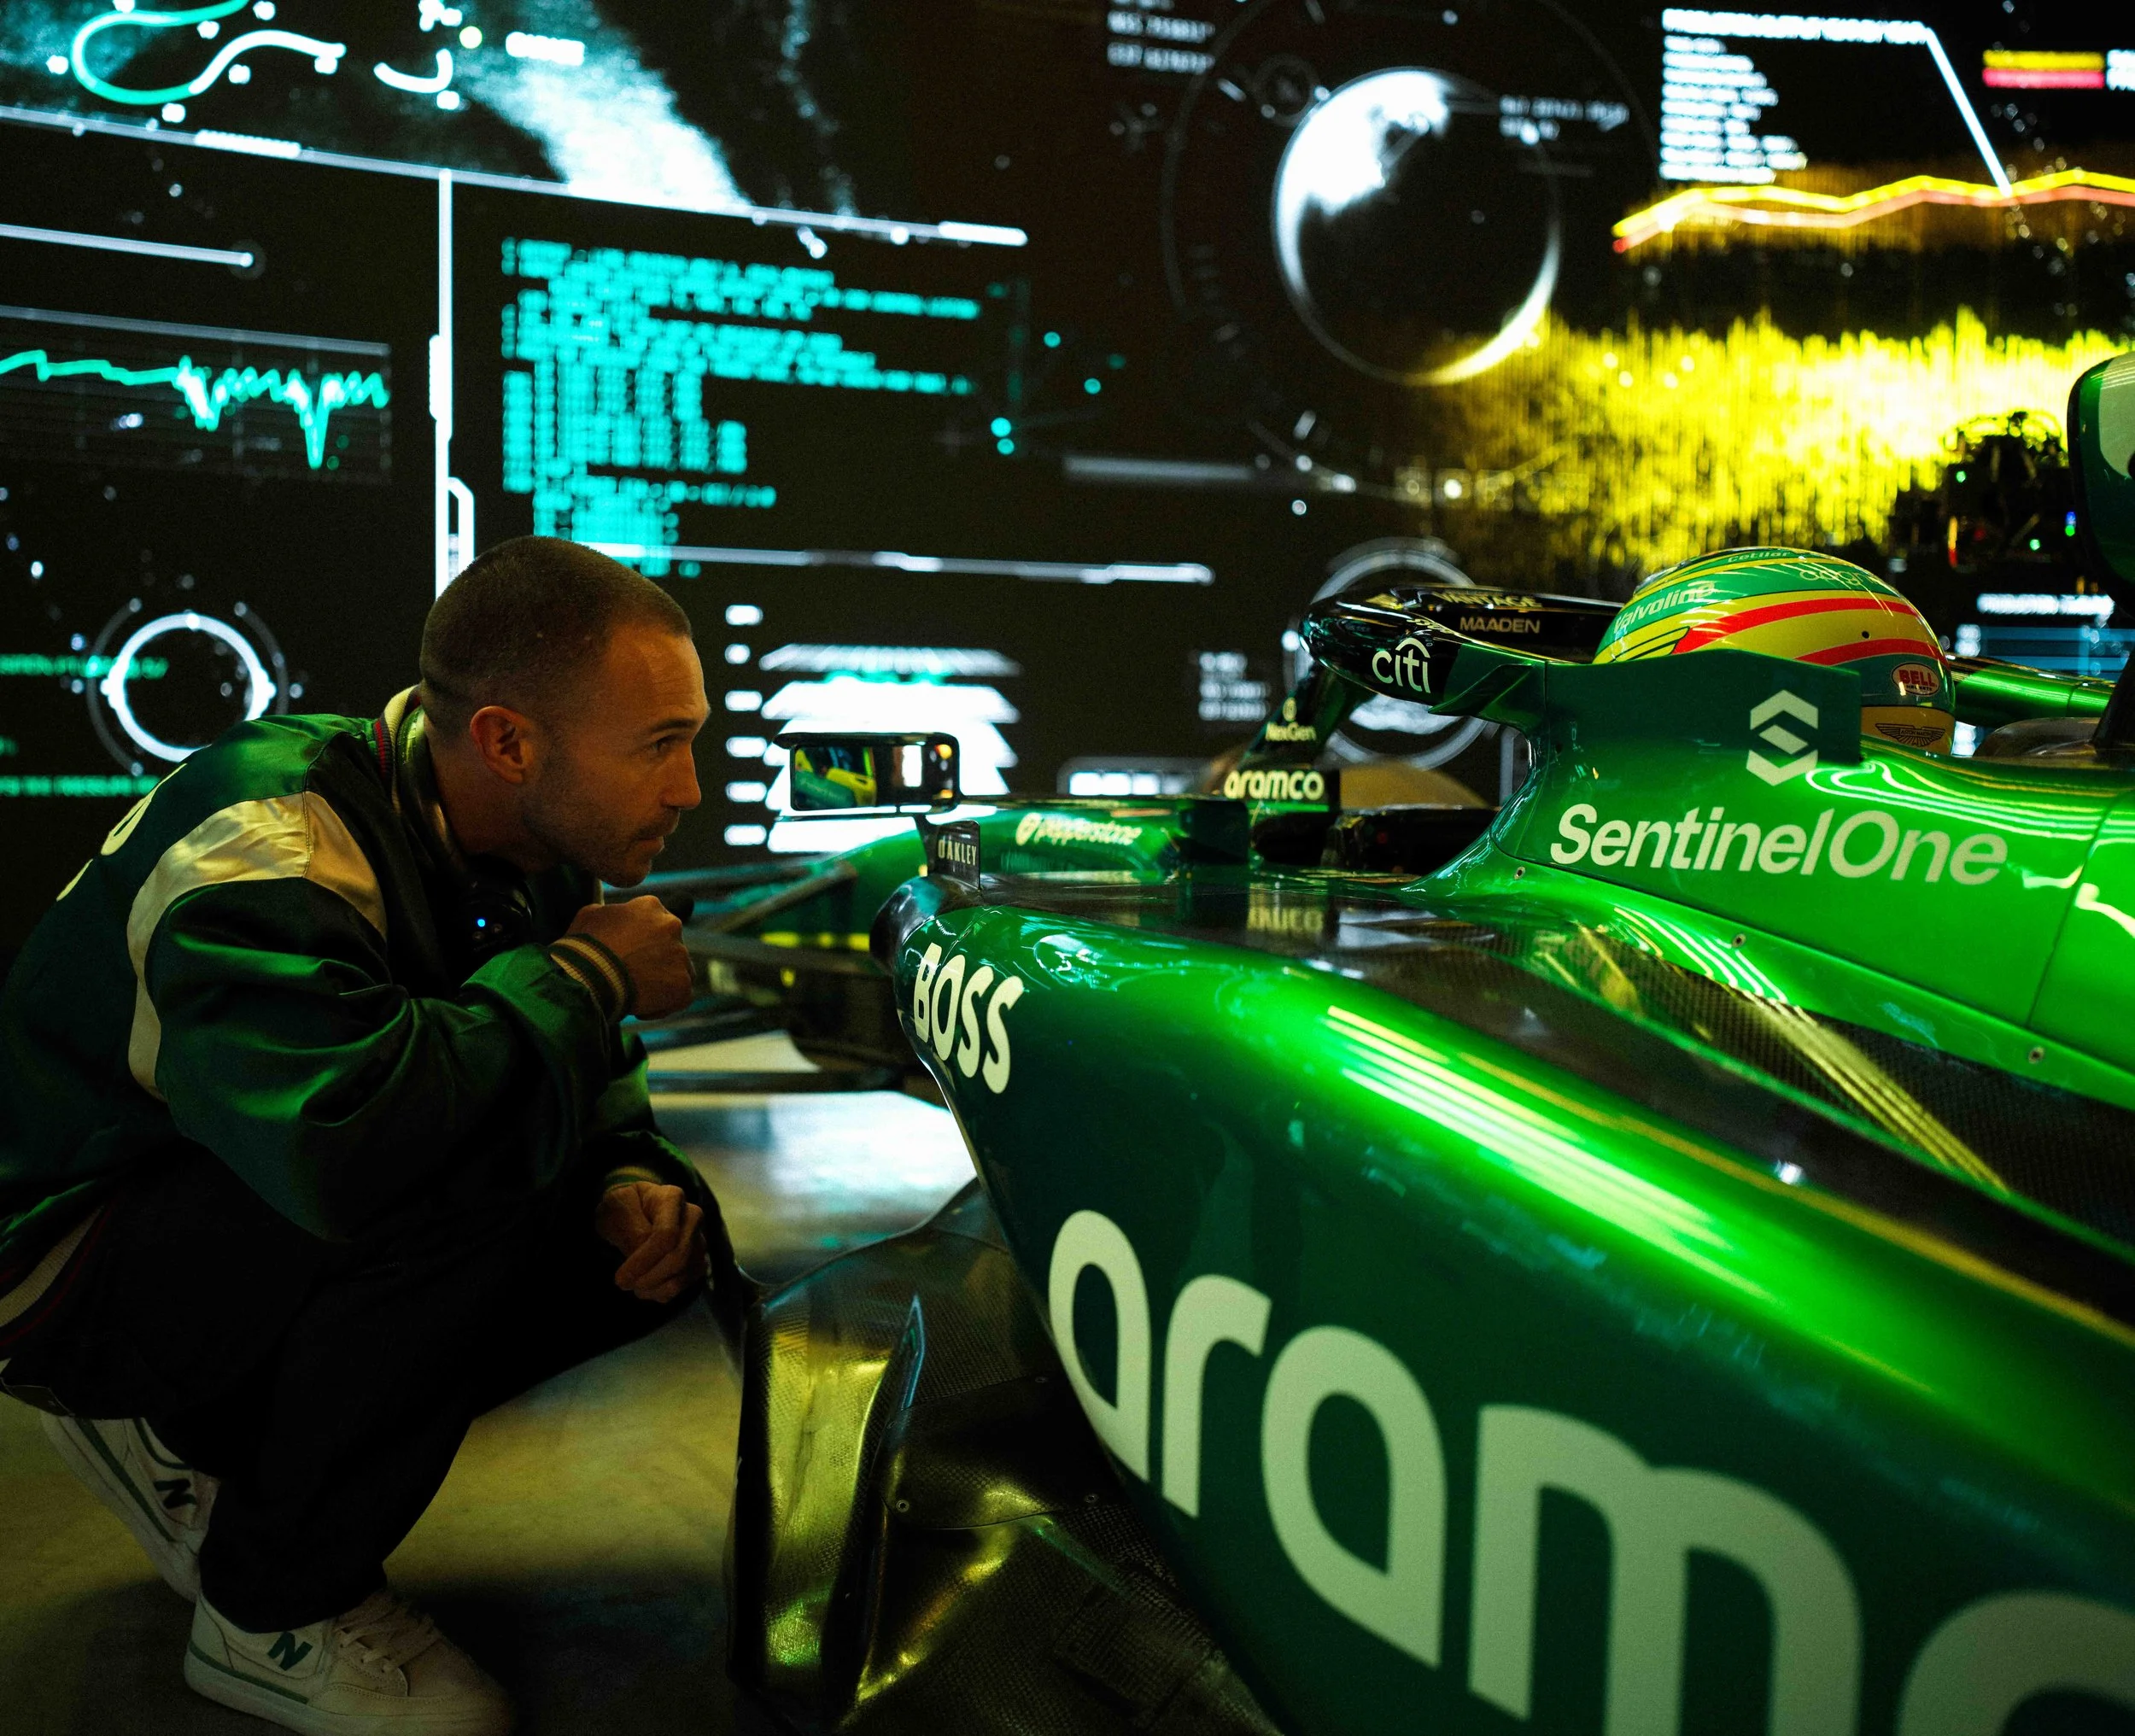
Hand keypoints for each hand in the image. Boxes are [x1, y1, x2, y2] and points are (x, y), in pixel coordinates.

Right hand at [567, 897, 693, 1018]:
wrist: (588, 977)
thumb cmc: (584, 947)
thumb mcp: (589, 916)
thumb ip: (609, 913)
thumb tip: (611, 915)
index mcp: (650, 906)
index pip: (654, 921)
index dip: (641, 939)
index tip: (627, 952)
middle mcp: (671, 926)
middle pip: (670, 944)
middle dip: (655, 959)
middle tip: (632, 974)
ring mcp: (680, 956)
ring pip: (679, 970)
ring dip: (662, 981)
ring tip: (636, 993)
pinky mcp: (682, 985)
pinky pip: (680, 997)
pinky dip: (664, 1005)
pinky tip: (640, 1009)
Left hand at [594, 1181, 706, 1303]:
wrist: (633, 1210)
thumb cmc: (623, 1207)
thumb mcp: (616, 1208)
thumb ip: (629, 1226)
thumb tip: (641, 1251)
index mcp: (672, 1198)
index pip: (667, 1234)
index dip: (644, 1260)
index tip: (620, 1278)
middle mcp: (693, 1217)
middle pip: (679, 1257)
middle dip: (650, 1277)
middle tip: (624, 1284)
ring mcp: (698, 1239)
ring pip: (684, 1274)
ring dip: (656, 1287)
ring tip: (634, 1287)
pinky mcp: (697, 1260)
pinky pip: (686, 1284)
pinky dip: (664, 1292)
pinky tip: (646, 1288)